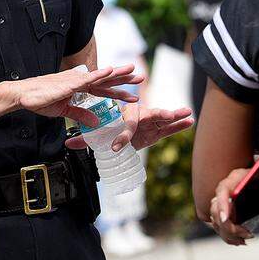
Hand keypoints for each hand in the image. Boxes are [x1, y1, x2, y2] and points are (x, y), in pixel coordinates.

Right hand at [9, 65, 143, 126]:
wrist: (24, 96)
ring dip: (117, 73)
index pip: (103, 89)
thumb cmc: (41, 101)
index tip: (132, 94)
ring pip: (101, 76)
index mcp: (79, 87)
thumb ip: (82, 114)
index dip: (118, 91)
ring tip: (132, 70)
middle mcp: (80, 81)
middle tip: (141, 78)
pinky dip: (100, 74)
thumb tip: (96, 122)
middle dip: (124, 79)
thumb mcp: (65, 111)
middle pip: (106, 80)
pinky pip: (88, 78)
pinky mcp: (70, 83)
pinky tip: (111, 71)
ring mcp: (76, 80)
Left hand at [65, 104, 193, 150]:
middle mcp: (139, 115)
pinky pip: (169, 128)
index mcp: (124, 114)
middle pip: (149, 114)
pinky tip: (190, 121)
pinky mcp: (157, 130)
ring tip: (186, 112)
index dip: (122, 136)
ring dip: (174, 115)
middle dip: (158, 114)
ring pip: (163, 118)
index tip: (116, 147)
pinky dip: (179, 125)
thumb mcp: (97, 136)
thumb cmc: (110, 130)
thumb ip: (85, 139)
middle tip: (167, 114)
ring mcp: (150, 122)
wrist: (120, 130)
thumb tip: (68, 143)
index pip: (126, 124)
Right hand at [207, 166, 258, 245]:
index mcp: (235, 179)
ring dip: (228, 234)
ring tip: (245, 240)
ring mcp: (223, 204)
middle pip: (216, 211)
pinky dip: (228, 236)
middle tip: (247, 234)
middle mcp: (225, 192)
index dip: (222, 205)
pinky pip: (220, 227)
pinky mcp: (226, 214)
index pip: (222, 190)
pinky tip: (240, 240)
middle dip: (229, 227)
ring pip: (216, 222)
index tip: (226, 219)